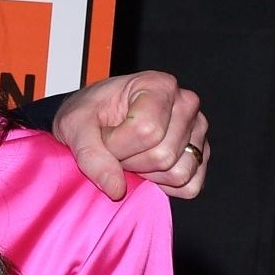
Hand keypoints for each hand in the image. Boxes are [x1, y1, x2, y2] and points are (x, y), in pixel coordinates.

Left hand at [52, 72, 208, 201]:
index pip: (147, 131)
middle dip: (130, 162)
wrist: (94, 118)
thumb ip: (90, 155)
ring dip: (147, 174)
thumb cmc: (89, 114)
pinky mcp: (200, 155)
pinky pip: (190, 186)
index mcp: (159, 85)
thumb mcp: (74, 126)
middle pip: (163, 156)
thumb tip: (116, 189)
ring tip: (131, 155)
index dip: (117, 146)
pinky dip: (165, 186)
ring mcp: (197, 130)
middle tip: (116, 148)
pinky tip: (147, 168)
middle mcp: (185, 104)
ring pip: (178, 173)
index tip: (103, 137)